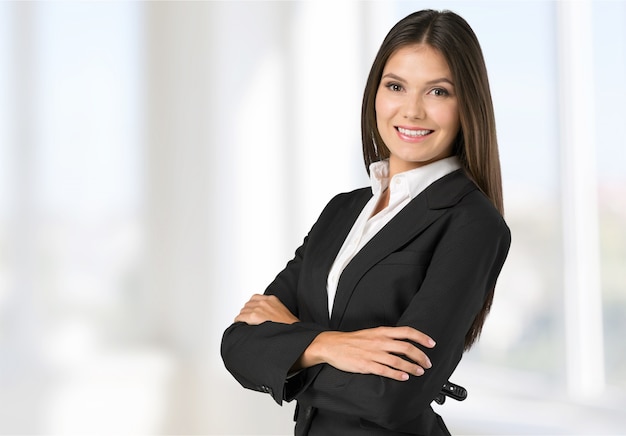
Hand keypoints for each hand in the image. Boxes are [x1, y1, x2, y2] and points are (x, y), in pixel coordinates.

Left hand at [235, 294, 298, 324]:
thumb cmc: (289, 326)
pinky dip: (239, 321)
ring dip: (243, 317)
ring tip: (245, 324)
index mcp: (271, 299)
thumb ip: (272, 309)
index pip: (255, 298)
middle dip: (247, 312)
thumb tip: (265, 315)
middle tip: (248, 320)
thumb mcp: (282, 311)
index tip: (251, 312)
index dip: (252, 307)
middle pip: (247, 304)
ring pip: (243, 310)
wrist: (293, 332)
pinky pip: (240, 317)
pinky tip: (241, 325)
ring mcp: (259, 308)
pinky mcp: (255, 316)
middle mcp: (264, 301)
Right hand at [298, 326, 434, 381]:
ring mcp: (373, 353)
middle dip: (420, 356)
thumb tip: (403, 341)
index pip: (406, 332)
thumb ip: (387, 336)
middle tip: (427, 363)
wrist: (332, 345)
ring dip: (411, 367)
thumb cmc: (352, 340)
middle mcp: (379, 341)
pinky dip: (397, 374)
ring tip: (419, 372)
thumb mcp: (371, 333)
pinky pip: (385, 370)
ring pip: (398, 360)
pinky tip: (404, 377)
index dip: (421, 337)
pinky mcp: (366, 365)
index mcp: (381, 332)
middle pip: (406, 347)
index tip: (431, 344)